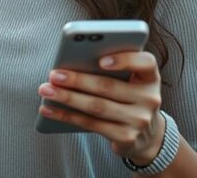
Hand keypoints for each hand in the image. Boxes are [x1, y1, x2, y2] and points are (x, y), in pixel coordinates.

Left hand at [38, 51, 164, 164]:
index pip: (147, 63)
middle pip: (108, 86)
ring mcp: (139, 120)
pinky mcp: (126, 137)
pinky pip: (91, 124)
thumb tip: (71, 63)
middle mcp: (149, 99)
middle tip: (53, 75)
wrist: (147, 136)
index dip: (125, 59)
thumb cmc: (129, 98)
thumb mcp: (130, 81)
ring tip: (46, 90)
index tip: (100, 60)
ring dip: (67, 98)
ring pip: (97, 106)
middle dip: (77, 80)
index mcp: (150, 77)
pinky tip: (49, 110)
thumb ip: (112, 70)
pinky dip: (67, 116)